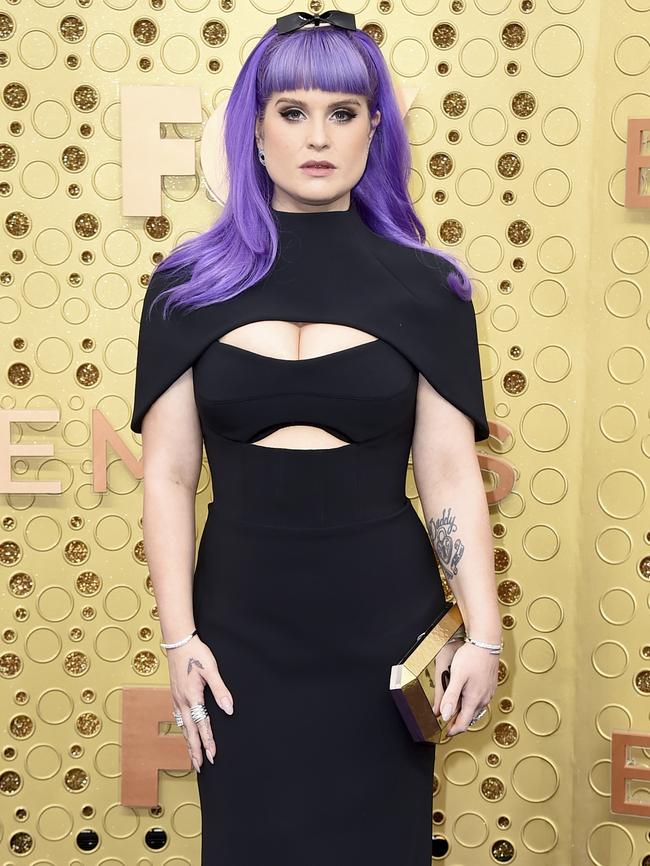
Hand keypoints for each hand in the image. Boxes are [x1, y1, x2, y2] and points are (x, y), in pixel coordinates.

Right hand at [166, 636, 233, 771]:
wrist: (178, 641)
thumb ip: (221, 690)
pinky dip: (182, 730)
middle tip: (199, 768)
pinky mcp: (175, 694)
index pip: (201, 725)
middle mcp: (182, 701)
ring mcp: (176, 698)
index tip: (212, 756)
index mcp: (192, 697)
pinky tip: (184, 733)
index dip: (207, 741)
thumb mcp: (211, 669)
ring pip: (182, 726)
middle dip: (195, 750)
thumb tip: (229, 709)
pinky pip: (178, 718)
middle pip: (189, 731)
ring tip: (192, 757)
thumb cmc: (196, 653)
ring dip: (188, 742)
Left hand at [436, 641, 498, 736]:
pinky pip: (479, 700)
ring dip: (464, 711)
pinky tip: (464, 694)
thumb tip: (444, 715)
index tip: (445, 732)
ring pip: (474, 708)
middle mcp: (483, 699)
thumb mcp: (457, 676)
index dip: (452, 730)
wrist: (486, 643)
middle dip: (457, 721)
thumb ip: (450, 697)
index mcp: (474, 700)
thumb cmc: (472, 657)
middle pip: (469, 717)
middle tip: (446, 720)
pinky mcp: (489, 686)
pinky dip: (470, 702)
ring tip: (453, 707)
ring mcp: (488, 693)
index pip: (463, 724)